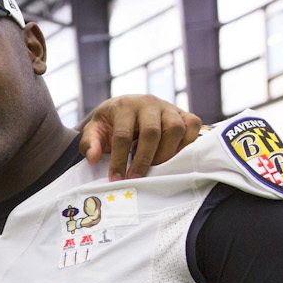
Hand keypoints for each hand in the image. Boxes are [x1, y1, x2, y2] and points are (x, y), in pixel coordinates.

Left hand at [80, 95, 202, 180]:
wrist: (126, 109)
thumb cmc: (110, 124)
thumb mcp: (94, 131)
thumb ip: (90, 143)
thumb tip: (94, 158)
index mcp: (124, 106)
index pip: (122, 134)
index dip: (119, 160)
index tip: (116, 179)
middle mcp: (148, 103)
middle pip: (151, 132)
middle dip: (143, 160)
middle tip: (136, 178)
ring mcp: (168, 107)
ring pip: (175, 129)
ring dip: (166, 154)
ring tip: (154, 169)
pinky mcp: (183, 113)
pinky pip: (193, 126)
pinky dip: (186, 144)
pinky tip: (172, 159)